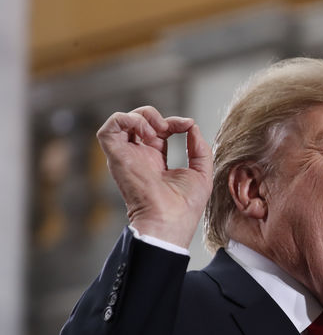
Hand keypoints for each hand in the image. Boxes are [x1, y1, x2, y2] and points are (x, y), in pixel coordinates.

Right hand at [97, 106, 212, 248]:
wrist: (169, 219)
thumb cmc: (185, 206)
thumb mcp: (201, 172)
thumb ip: (199, 148)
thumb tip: (192, 126)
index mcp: (156, 161)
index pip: (159, 131)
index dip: (173, 122)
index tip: (188, 125)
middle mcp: (139, 157)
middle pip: (138, 122)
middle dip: (154, 115)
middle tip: (168, 127)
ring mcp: (127, 156)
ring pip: (122, 121)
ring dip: (141, 116)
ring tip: (157, 130)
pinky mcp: (116, 157)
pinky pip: (109, 129)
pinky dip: (126, 120)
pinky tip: (146, 132)